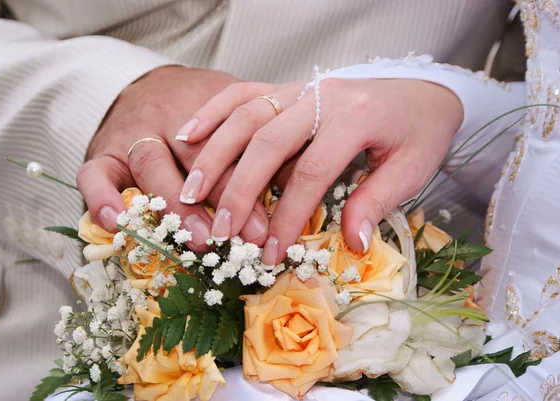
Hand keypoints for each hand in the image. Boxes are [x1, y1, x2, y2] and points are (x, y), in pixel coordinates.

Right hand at [76, 66, 270, 250]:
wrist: (145, 83)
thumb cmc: (197, 107)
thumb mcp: (231, 112)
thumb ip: (256, 141)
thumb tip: (292, 181)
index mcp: (207, 104)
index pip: (229, 141)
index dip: (249, 183)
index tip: (269, 222)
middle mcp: (168, 116)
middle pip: (194, 153)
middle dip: (220, 197)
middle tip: (241, 235)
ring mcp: (132, 132)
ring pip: (151, 162)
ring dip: (176, 204)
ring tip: (201, 240)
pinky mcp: (102, 150)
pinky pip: (93, 173)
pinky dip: (102, 198)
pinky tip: (118, 223)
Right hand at [177, 78, 462, 264]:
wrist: (422, 90)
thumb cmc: (418, 132)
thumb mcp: (412, 170)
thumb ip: (376, 202)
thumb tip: (351, 243)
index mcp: (356, 118)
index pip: (311, 172)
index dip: (288, 214)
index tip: (271, 250)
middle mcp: (322, 97)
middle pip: (267, 142)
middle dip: (240, 190)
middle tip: (221, 231)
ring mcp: (302, 87)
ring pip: (247, 115)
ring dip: (215, 154)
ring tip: (191, 192)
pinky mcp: (290, 87)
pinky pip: (244, 93)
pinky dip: (214, 112)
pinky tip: (189, 134)